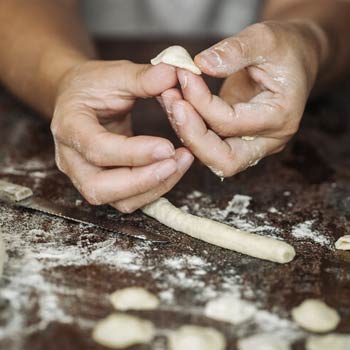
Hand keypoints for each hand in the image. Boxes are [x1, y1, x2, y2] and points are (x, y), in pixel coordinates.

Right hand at [51, 60, 193, 212]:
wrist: (79, 100)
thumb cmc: (94, 87)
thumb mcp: (114, 74)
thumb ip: (142, 76)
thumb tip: (174, 73)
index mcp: (69, 126)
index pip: (97, 148)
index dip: (133, 152)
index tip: (167, 147)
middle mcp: (71, 159)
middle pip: (100, 188)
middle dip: (143, 180)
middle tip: (176, 161)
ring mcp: (85, 176)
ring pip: (118, 201)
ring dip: (153, 187)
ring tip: (181, 163)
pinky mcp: (104, 184)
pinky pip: (129, 200)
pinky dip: (154, 189)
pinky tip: (173, 169)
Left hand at [160, 21, 323, 176]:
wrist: (292, 59)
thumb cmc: (284, 49)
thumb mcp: (265, 38)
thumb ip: (235, 51)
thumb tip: (201, 65)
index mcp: (280, 117)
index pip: (231, 123)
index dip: (201, 102)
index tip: (184, 75)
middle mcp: (268, 140)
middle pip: (224, 160)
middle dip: (192, 134)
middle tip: (172, 102)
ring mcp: (252, 144)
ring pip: (212, 157)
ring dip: (187, 133)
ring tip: (169, 99)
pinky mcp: (237, 139)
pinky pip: (209, 145)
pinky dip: (189, 128)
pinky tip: (176, 104)